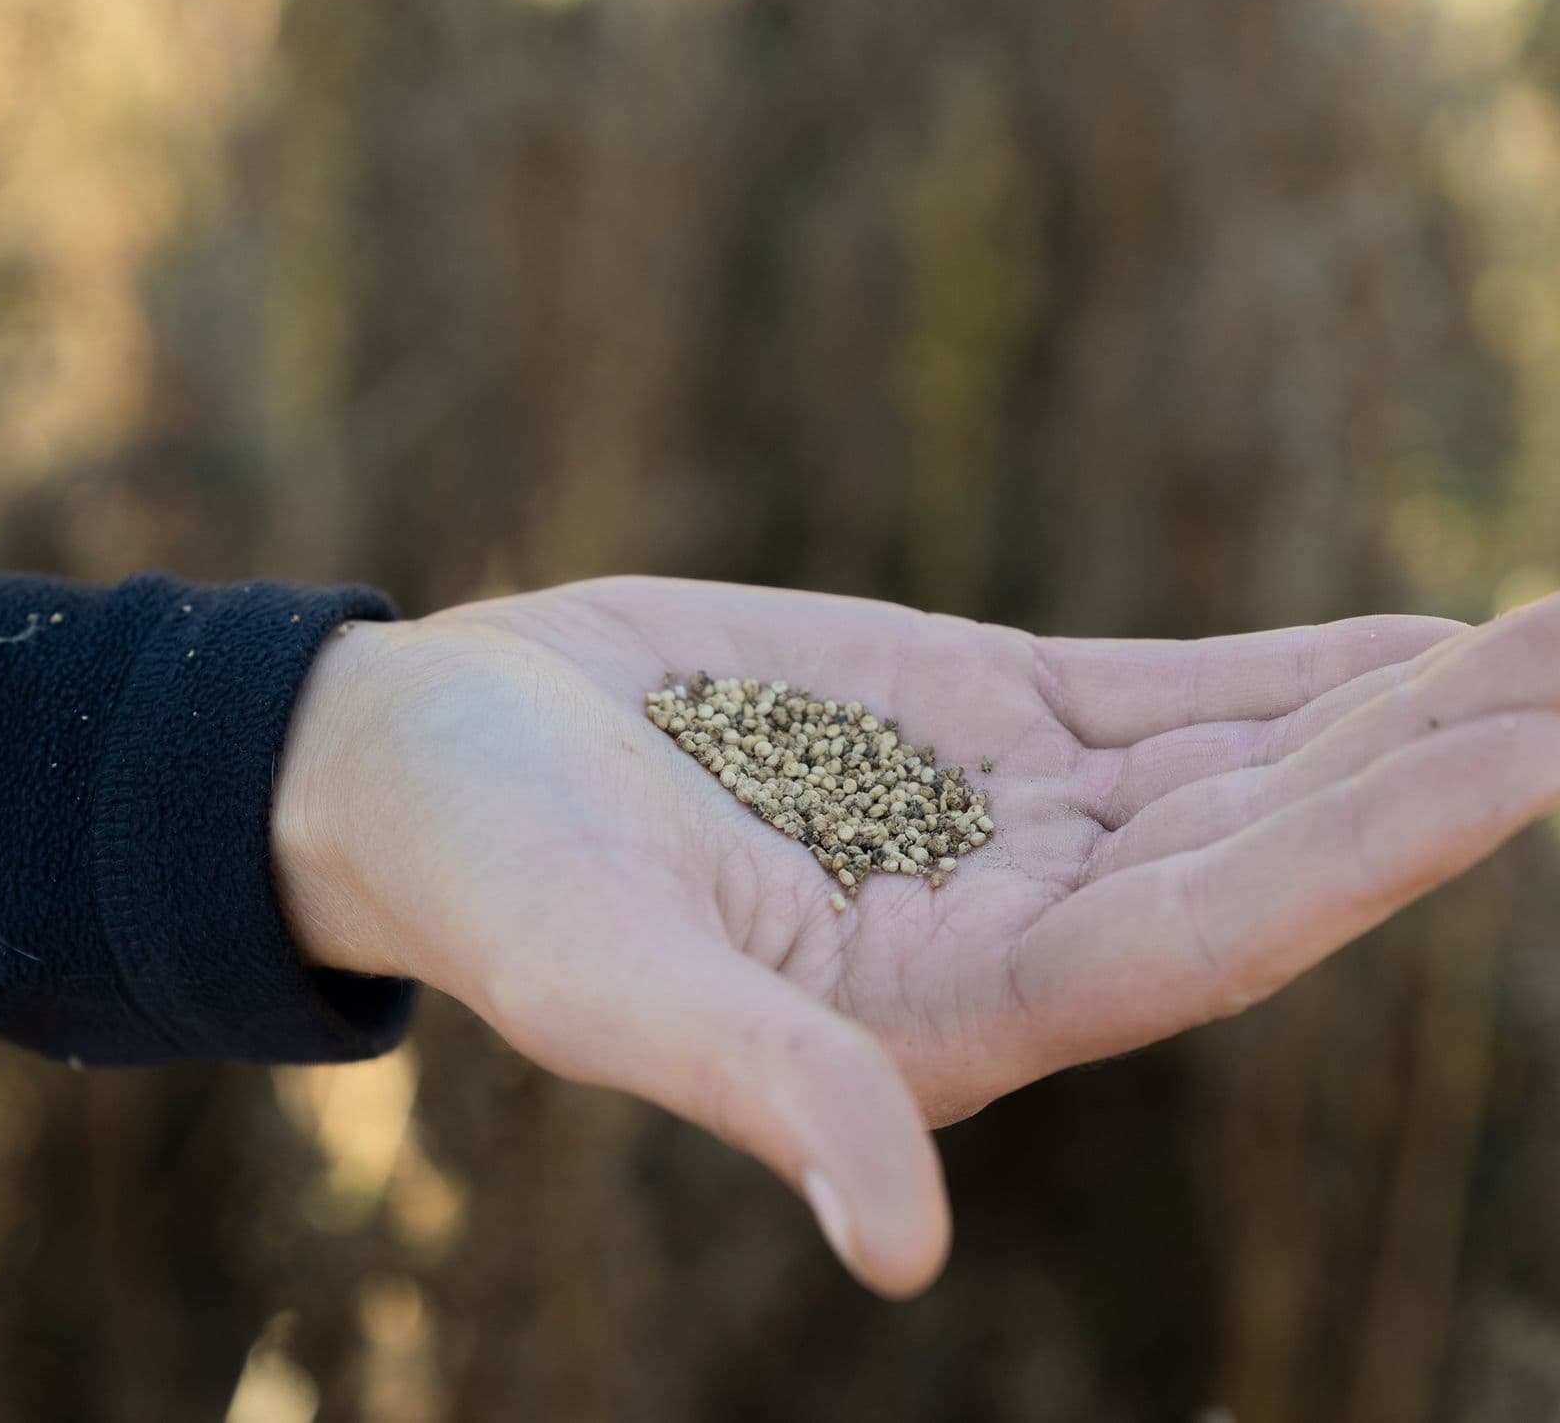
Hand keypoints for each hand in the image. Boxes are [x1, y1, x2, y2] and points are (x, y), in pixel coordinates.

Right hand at [273, 578, 1559, 1295]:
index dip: (1371, 851)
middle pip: (1272, 847)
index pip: (1208, 938)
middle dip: (1447, 763)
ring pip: (1249, 761)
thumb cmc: (492, 880)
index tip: (1534, 747)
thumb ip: (764, 1087)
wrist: (437, 760)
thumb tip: (900, 1249)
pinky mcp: (972, 711)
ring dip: (1411, 706)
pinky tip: (1427, 639)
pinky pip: (1171, 694)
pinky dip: (1300, 672)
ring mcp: (1005, 812)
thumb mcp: (605, 982)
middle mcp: (1011, 924)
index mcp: (946, 1019)